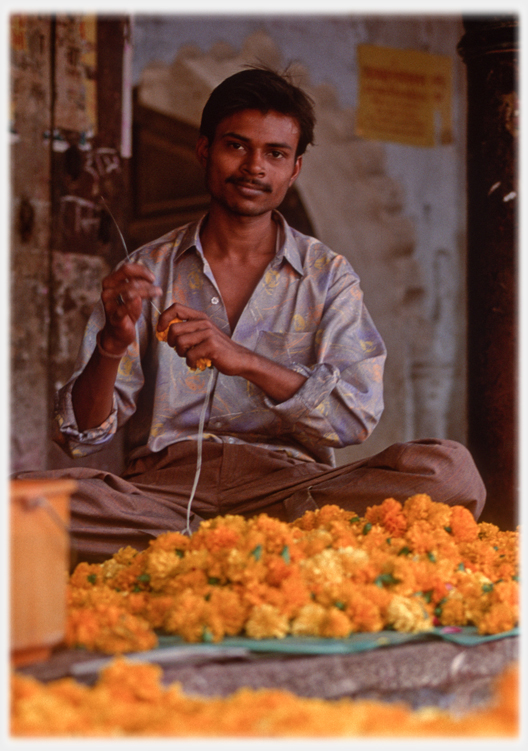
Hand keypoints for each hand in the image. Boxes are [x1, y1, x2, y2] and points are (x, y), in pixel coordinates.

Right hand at [100, 262, 161, 353]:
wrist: (118, 334)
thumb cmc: (126, 312)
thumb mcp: (133, 295)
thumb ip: (138, 284)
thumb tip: (149, 276)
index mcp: (110, 282)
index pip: (126, 269)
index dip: (141, 271)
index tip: (152, 278)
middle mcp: (107, 291)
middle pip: (130, 280)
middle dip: (146, 283)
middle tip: (157, 290)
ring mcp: (109, 304)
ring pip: (130, 292)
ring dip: (147, 292)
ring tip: (157, 294)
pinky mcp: (114, 317)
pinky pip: (125, 308)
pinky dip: (135, 304)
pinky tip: (143, 302)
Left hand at [156, 302, 307, 401]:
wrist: (239, 359)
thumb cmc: (218, 348)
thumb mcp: (202, 334)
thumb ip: (186, 330)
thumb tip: (163, 332)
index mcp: (200, 317)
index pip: (175, 308)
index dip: (163, 318)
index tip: (161, 330)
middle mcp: (204, 322)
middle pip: (174, 329)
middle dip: (171, 343)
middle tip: (179, 349)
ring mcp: (208, 333)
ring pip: (180, 342)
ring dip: (181, 353)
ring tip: (189, 356)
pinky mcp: (212, 346)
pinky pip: (190, 355)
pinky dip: (190, 363)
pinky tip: (197, 363)